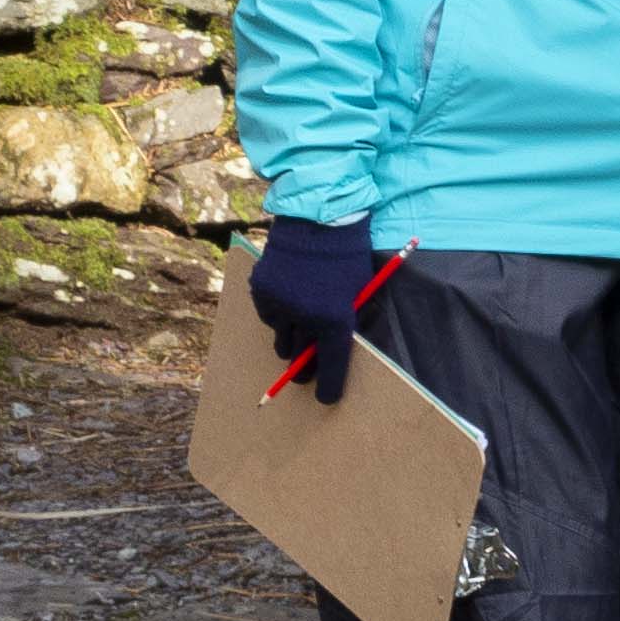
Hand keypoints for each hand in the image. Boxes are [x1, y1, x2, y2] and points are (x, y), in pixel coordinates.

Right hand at [250, 216, 380, 404]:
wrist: (318, 221)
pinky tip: (289, 293)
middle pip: (300, 358)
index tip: (327, 399)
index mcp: (335, 318)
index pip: (332, 363)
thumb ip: (344, 320)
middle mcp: (304, 317)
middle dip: (305, 367)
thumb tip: (328, 349)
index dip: (330, 384)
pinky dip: (279, 314)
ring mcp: (279, 306)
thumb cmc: (348, 256)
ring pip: (282, 340)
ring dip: (292, 338)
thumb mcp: (358, 291)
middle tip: (307, 371)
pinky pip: (270, 318)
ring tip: (303, 318)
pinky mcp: (261, 295)